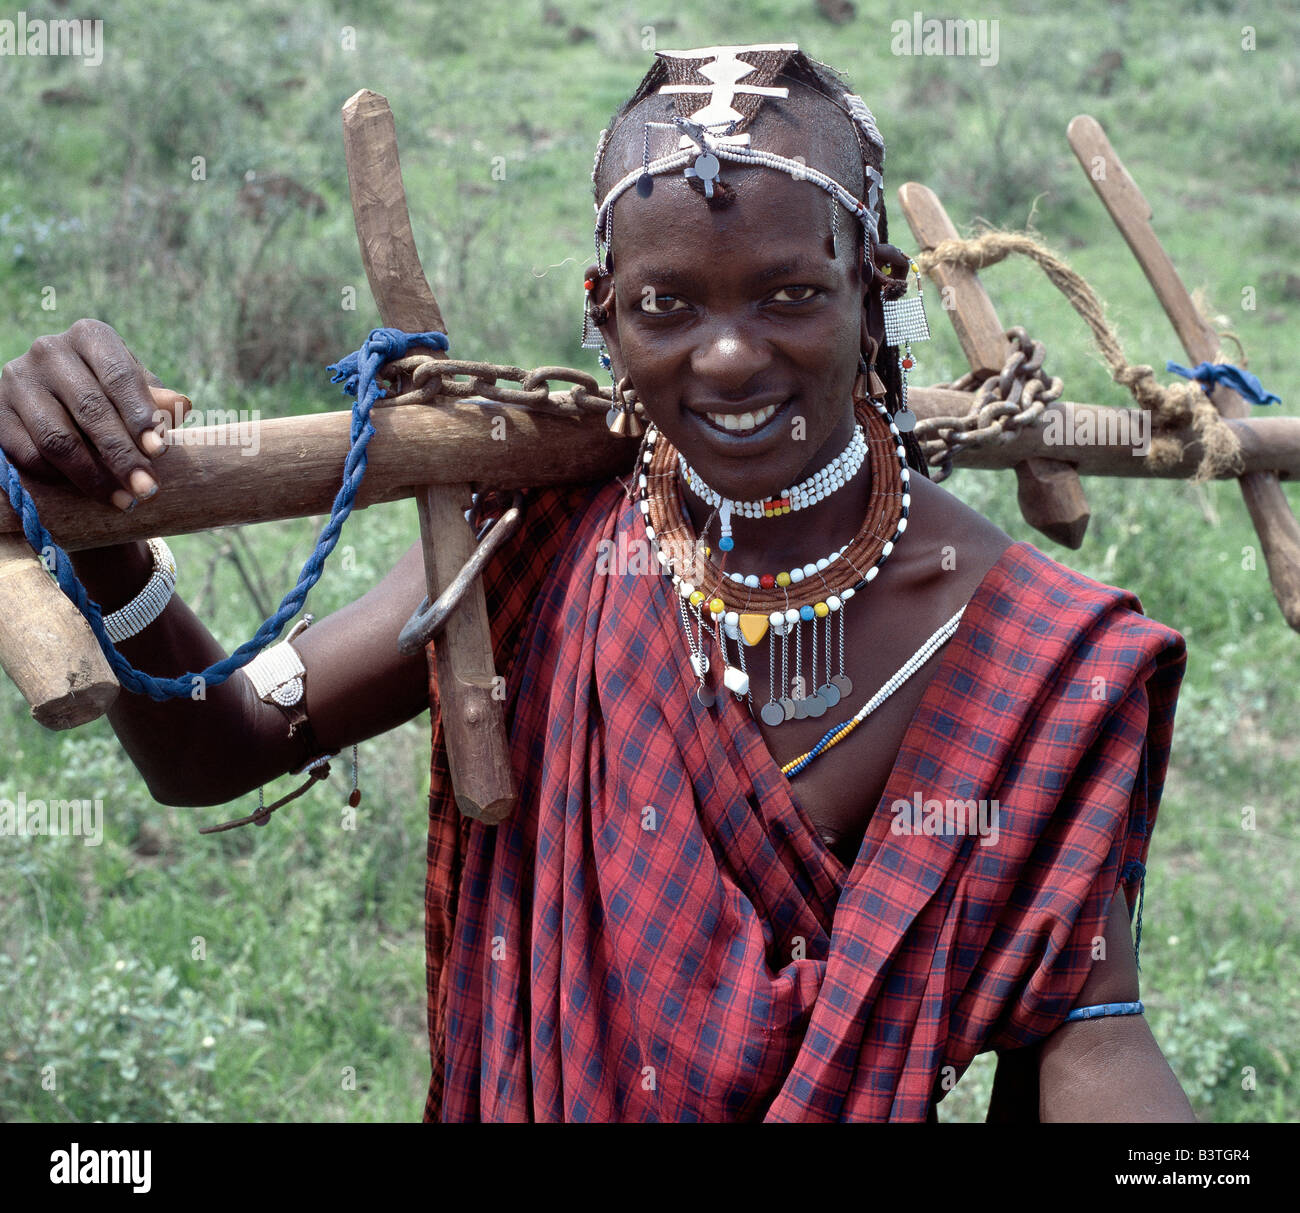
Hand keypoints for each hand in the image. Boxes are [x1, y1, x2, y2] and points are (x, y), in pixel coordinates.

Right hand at [0, 318, 189, 510]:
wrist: (54, 400)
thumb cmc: (109, 392)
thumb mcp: (135, 390)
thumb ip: (155, 400)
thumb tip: (183, 405)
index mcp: (90, 337)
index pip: (119, 376)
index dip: (140, 416)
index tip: (160, 451)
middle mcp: (49, 351)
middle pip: (90, 410)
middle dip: (123, 455)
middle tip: (147, 489)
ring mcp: (18, 381)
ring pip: (58, 438)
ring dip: (94, 476)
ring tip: (124, 501)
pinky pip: (30, 455)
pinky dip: (61, 478)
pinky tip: (88, 492)